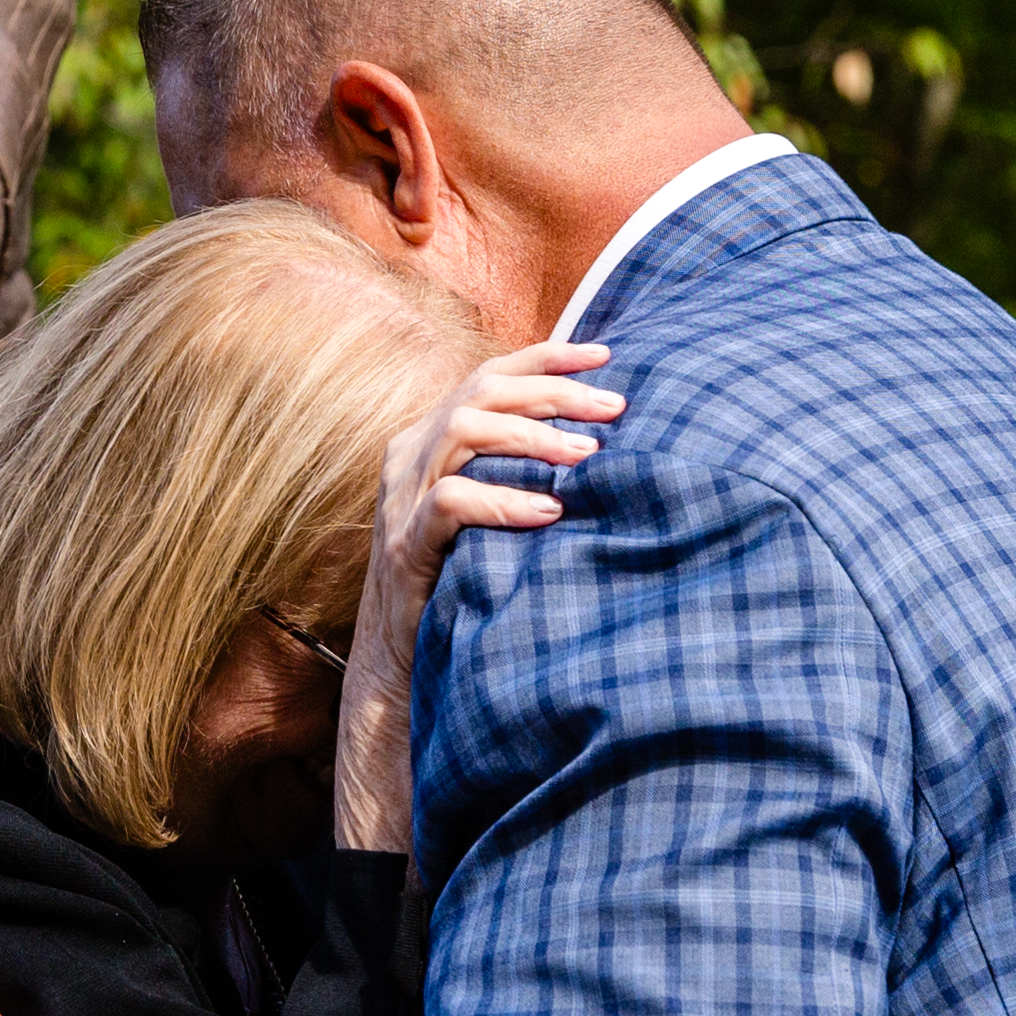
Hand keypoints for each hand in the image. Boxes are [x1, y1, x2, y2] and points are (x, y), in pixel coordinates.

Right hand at [337, 339, 618, 852]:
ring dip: (531, 437)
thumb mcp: (491, 512)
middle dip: (553, 392)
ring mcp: (401, 498)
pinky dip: (503, 501)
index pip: (490, 375)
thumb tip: (602, 440)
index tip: (607, 354)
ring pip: (462, 432)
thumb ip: (520, 470)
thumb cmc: (462, 579)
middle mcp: (409, 455)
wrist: (400, 661)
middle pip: (481, 392)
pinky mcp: (404, 546)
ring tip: (587, 455)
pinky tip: (549, 512)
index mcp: (429, 436)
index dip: (547, 356)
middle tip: (615, 408)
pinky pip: (450, 505)